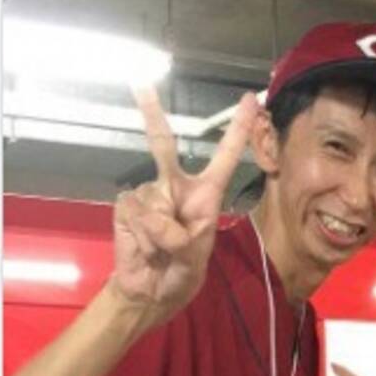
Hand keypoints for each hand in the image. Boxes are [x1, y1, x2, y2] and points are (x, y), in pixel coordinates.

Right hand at [109, 87, 257, 324]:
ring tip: (163, 249)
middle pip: (162, 145)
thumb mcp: (195, 259)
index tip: (249, 99)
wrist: (152, 291)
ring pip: (153, 200)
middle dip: (152, 113)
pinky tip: (145, 246)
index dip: (238, 128)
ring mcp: (149, 194)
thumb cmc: (181, 272)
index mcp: (206, 194)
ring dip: (160, 232)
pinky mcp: (126, 206)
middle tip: (141, 83)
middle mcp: (176, 186)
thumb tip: (160, 219)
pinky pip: (136, 211)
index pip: (225, 156)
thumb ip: (182, 238)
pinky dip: (143, 234)